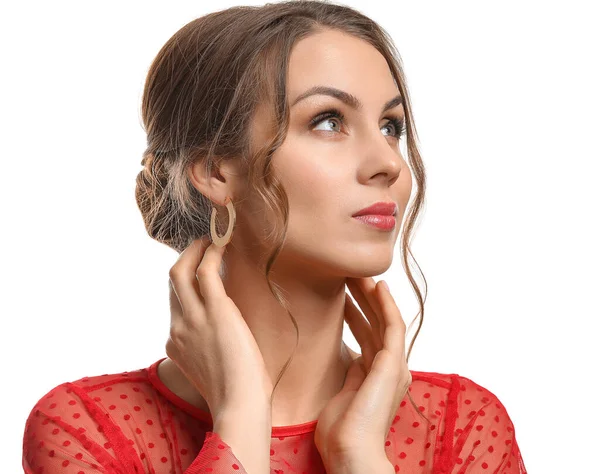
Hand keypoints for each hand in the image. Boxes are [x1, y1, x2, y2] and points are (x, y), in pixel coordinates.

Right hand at [165, 236, 273, 418]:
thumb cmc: (235, 393)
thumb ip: (208, 350)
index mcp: (176, 344)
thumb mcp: (211, 369)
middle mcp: (178, 328)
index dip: (186, 286)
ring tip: (209, 239)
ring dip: (194, 250)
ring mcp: (193, 319)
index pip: (175, 306)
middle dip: (183, 260)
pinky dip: (212, 253)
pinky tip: (222, 244)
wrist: (240, 403)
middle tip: (199, 245)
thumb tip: (224, 336)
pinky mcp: (216, 310)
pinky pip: (206, 271)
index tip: (200, 272)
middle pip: (172, 284)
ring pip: (181, 272)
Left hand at [314, 277, 411, 466]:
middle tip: (347, 275)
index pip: (367, 334)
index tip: (341, 294)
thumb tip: (345, 356)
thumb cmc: (341, 431)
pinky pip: (392, 326)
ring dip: (372, 295)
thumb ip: (347, 373)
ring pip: (384, 319)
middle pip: (376, 323)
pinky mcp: (394, 364)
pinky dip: (386, 304)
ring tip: (357, 273)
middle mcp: (390, 367)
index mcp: (377, 374)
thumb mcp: (341, 392)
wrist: (350, 451)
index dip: (356, 312)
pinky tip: (377, 286)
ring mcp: (394, 365)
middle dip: (362, 298)